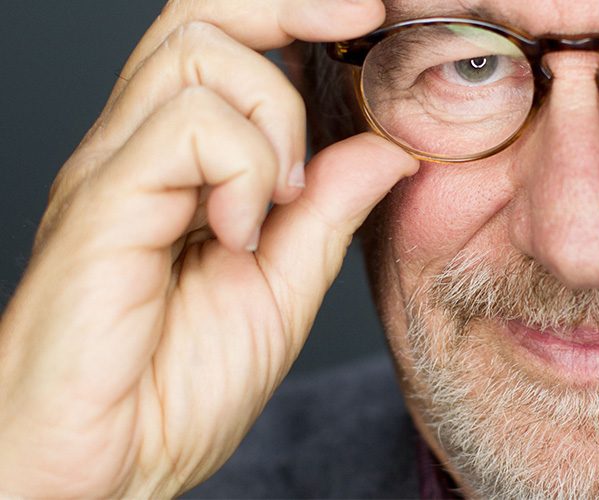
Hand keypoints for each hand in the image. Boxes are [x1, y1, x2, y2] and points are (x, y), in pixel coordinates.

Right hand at [0, 0, 417, 495]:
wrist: (109, 463)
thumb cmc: (179, 382)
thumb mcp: (285, 284)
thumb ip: (329, 209)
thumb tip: (387, 145)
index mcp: (180, 165)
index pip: (223, 39)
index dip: (293, 11)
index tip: (364, 18)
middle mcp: (137, 150)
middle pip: (200, 18)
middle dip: (287, 13)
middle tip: (351, 41)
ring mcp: (114, 172)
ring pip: (196, 58)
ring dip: (271, 118)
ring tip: (278, 201)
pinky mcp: (99, 208)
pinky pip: (182, 131)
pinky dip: (240, 171)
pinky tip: (238, 234)